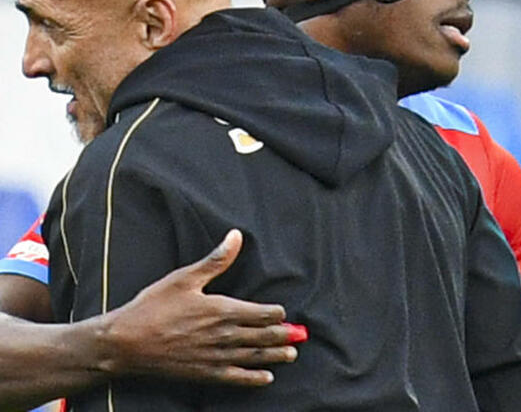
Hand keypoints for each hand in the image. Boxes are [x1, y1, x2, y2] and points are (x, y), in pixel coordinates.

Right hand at [102, 229, 297, 385]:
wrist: (126, 343)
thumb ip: (216, 260)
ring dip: (275, 356)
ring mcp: (215, 357)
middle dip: (282, 336)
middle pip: (262, 336)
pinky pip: (236, 378)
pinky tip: (265, 379)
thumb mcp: (185, 277)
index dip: (275, 313)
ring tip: (291, 355)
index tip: (284, 312)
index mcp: (222, 310)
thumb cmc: (154, 306)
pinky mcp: (204, 373)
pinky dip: (253, 378)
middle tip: (299, 337)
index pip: (260, 313)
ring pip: (254, 357)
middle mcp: (224, 336)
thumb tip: (236, 236)